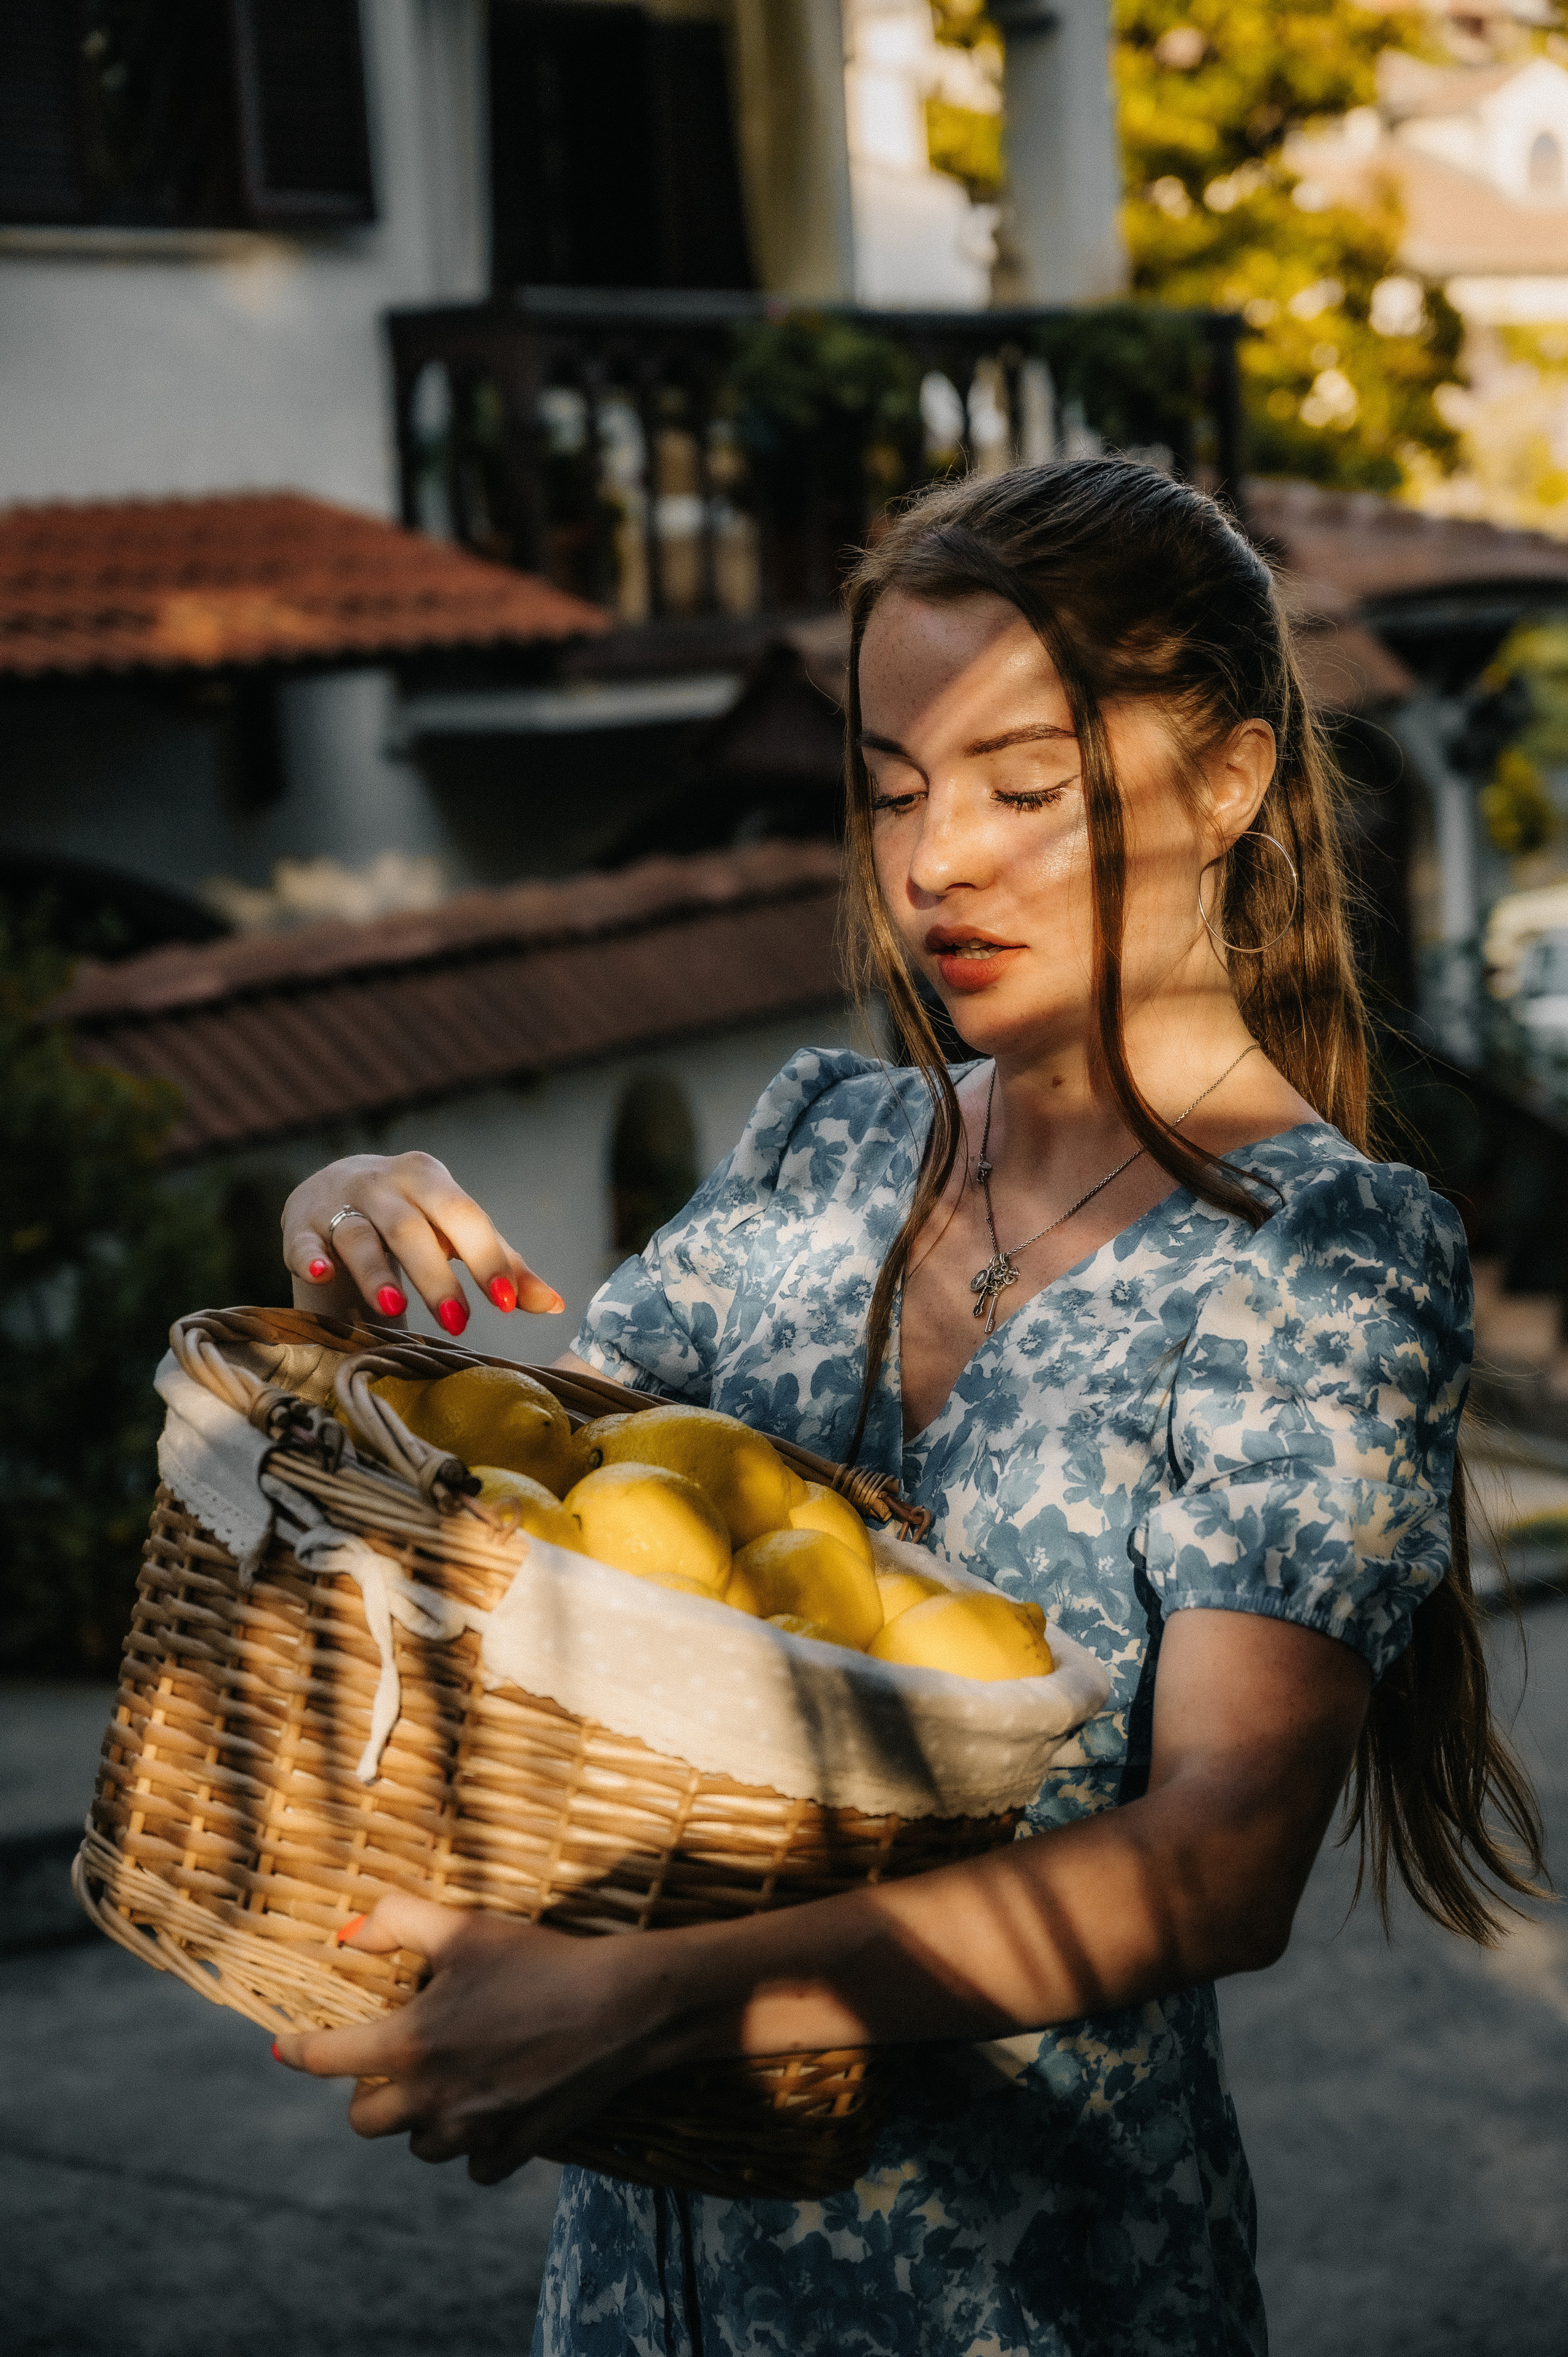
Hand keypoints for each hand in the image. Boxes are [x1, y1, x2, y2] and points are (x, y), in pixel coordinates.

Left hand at [274, 1895, 656, 2183]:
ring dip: (420, 2117)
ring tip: (446, 2077)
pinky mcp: (512, 2149)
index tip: (286, 2047)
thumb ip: (395, 1922)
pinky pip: (471, 2164)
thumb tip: (347, 1933)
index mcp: (409, 2044)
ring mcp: (472, 2132)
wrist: (620, 2006)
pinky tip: (488, 2104)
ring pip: (417, 2145)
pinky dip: (471, 2142)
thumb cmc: (538, 1960)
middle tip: (392, 2058)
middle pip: (364, 2120)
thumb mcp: (463, 1928)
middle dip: (366, 2091)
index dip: (298, 2050)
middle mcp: (432, 2099)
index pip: (324, 2059)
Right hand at [281, 1152, 563, 1333]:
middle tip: (457, 1322)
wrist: (331, 1189)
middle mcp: (383, 1183)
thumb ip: (501, 1263)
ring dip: (377, 1273)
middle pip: (411, 1228)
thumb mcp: (454, 1232)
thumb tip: (555, 1304)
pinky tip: (321, 1274)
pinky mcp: (299, 1225)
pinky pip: (303, 1241)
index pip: (464, 1216)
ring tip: (396, 1309)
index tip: (508, 1302)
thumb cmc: (411, 1217)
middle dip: (435, 1275)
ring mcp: (337, 1202)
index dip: (487, 1258)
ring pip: (359, 1235)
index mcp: (429, 1179)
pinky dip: (311, 1256)